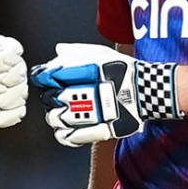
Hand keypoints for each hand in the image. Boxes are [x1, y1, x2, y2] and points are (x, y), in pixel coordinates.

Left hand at [30, 43, 180, 145]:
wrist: (145, 91)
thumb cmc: (123, 70)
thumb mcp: (101, 53)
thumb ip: (77, 52)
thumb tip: (58, 51)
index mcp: (80, 74)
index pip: (48, 76)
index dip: (42, 77)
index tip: (44, 79)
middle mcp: (81, 94)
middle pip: (49, 99)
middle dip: (49, 97)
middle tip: (55, 96)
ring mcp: (88, 115)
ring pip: (55, 119)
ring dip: (54, 116)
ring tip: (62, 112)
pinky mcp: (95, 131)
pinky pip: (68, 137)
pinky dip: (63, 134)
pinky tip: (66, 128)